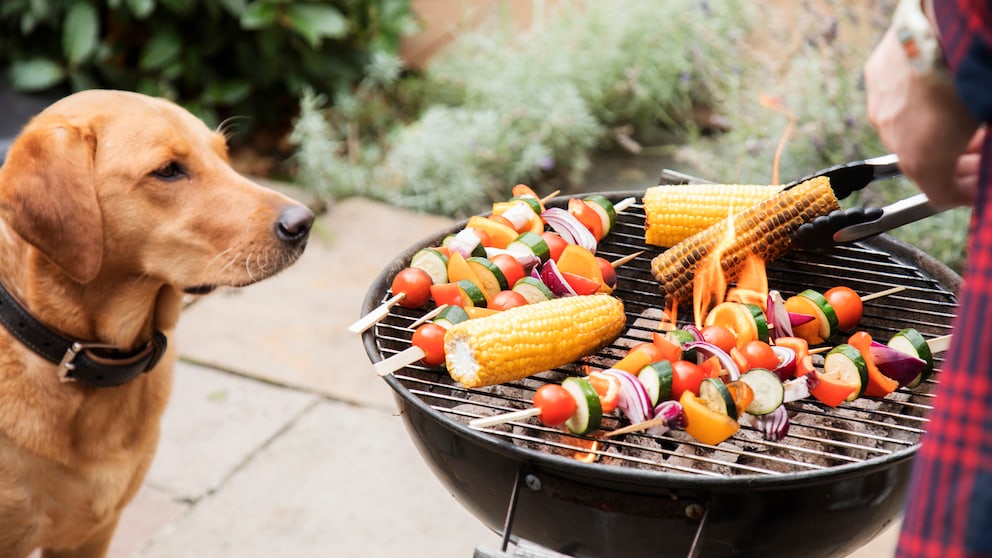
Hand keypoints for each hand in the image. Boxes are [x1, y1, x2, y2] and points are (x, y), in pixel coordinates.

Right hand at [864, 28, 979, 207]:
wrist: (943, 27)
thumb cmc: (970, 76)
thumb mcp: (984, 120)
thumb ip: (981, 149)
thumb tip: (984, 166)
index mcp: (921, 158)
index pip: (940, 194)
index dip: (965, 193)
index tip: (980, 187)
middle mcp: (892, 137)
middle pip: (921, 163)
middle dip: (953, 164)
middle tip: (980, 155)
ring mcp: (881, 106)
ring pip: (905, 131)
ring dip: (933, 133)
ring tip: (965, 122)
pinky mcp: (876, 76)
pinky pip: (894, 99)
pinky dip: (917, 103)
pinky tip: (939, 90)